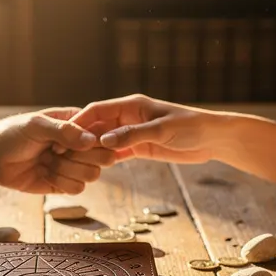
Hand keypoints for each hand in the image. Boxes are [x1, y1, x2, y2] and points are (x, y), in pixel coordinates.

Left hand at [0, 108, 114, 193]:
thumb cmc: (14, 134)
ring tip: (46, 162)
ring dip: (66, 170)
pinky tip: (44, 174)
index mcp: (79, 125)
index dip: (89, 142)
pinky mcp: (65, 184)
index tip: (62, 141)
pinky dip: (60, 183)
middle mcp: (81, 145)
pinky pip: (78, 189)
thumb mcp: (37, 125)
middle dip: (79, 158)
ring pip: (92, 175)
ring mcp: (74, 165)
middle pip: (105, 157)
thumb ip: (64, 131)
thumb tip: (91, 141)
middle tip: (55, 152)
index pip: (103, 134)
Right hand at [70, 94, 212, 162]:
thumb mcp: (162, 130)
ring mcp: (132, 133)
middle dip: (80, 139)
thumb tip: (105, 141)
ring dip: (91, 151)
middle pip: (97, 127)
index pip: (97, 110)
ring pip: (104, 141)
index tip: (63, 135)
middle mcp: (128, 117)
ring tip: (74, 164)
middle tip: (62, 154)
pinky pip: (116, 153)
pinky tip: (94, 169)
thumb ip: (133, 135)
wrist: (213, 139)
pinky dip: (105, 160)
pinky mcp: (139, 148)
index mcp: (131, 105)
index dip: (79, 122)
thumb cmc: (191, 126)